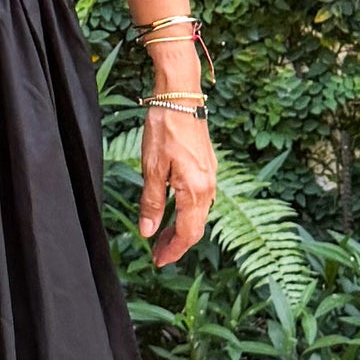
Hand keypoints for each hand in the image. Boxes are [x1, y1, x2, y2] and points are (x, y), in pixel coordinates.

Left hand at [139, 103, 214, 267]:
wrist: (181, 98)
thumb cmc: (165, 128)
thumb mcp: (151, 168)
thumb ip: (152, 202)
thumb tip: (148, 231)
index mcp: (195, 190)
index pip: (187, 233)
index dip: (173, 250)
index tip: (159, 261)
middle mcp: (208, 187)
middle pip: (195, 228)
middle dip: (176, 244)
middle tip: (157, 254)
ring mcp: (210, 177)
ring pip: (198, 214)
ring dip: (180, 228)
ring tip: (161, 236)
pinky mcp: (208, 168)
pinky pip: (200, 200)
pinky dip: (186, 212)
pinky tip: (172, 212)